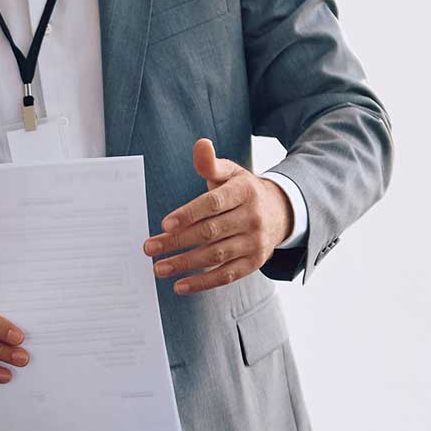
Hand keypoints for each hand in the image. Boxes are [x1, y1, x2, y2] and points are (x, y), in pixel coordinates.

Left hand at [142, 137, 293, 293]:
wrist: (280, 212)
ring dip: (185, 264)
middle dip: (177, 241)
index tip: (164, 225)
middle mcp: (251, 217)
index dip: (188, 214)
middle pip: (209, 232)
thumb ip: (211, 164)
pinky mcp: (254, 262)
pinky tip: (181, 285)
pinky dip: (203, 282)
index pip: (213, 204)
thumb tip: (200, 144)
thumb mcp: (231, 173)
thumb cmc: (243, 192)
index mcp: (244, 192)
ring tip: (159, 268)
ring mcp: (254, 241)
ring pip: (215, 255)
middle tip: (149, 248)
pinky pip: (227, 275)